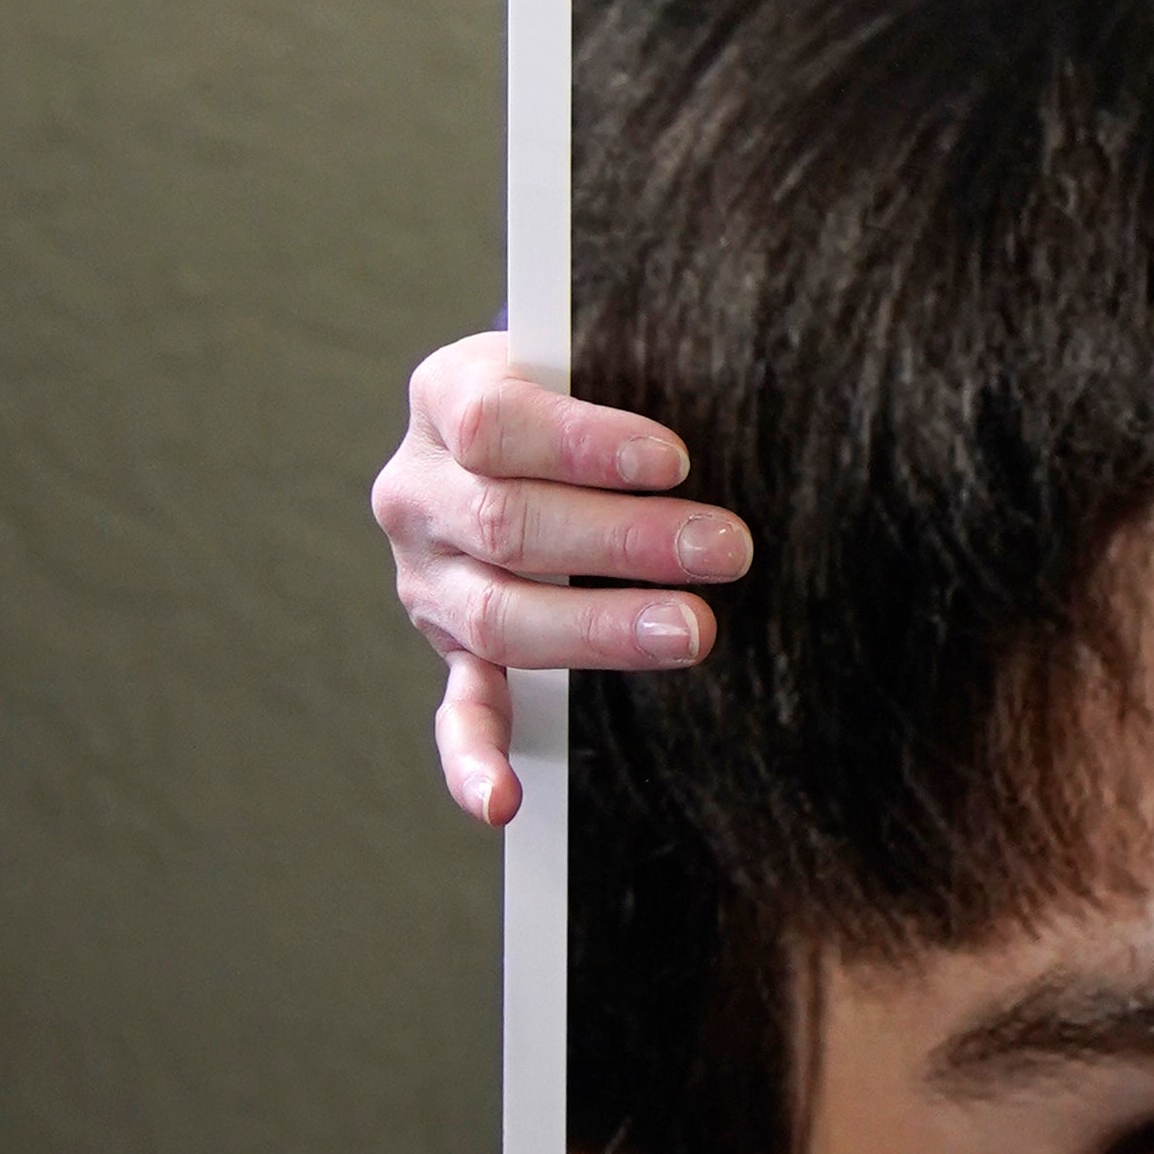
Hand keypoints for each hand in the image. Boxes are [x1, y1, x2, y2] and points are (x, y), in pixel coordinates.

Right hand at [371, 329, 753, 829]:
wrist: (523, 423)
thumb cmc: (586, 382)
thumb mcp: (589, 350)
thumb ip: (629, 362)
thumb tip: (736, 377)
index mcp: (445, 398)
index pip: (498, 423)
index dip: (585, 442)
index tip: (675, 459)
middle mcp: (417, 491)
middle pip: (508, 524)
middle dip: (625, 541)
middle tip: (726, 549)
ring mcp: (428, 579)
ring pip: (498, 615)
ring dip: (598, 631)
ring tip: (693, 631)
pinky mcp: (450, 649)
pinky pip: (457, 709)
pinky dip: (473, 760)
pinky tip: (499, 802)